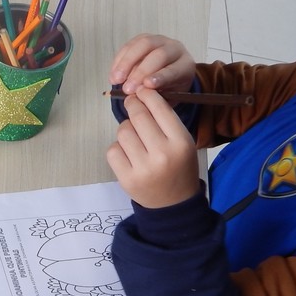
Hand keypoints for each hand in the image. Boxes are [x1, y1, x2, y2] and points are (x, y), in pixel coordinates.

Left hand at [105, 89, 200, 207]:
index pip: (160, 108)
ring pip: (123, 131)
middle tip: (132, 102)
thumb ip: (166, 121)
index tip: (142, 90)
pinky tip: (128, 154)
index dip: (147, 95)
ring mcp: (143, 168)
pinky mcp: (126, 178)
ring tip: (134, 137)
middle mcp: (162, 154)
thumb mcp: (183, 143)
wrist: (173, 204)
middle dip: (133, 105)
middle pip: (138, 117)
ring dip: (126, 129)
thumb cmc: (178, 168)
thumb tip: (141, 94)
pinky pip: (113, 150)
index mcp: (181, 143)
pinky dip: (117, 148)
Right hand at [109, 34, 196, 97]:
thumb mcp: (169, 96)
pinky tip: (113, 74)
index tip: (146, 85)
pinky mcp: (144, 38)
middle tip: (127, 89)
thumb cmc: (169, 89)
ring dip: (126, 63)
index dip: (160, 77)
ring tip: (115, 80)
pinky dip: (119, 60)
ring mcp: (159, 41)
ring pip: (142, 45)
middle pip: (158, 55)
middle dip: (140, 72)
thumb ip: (157, 95)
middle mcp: (175, 49)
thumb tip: (139, 94)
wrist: (169, 75)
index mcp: (185, 65)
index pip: (174, 69)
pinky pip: (130, 45)